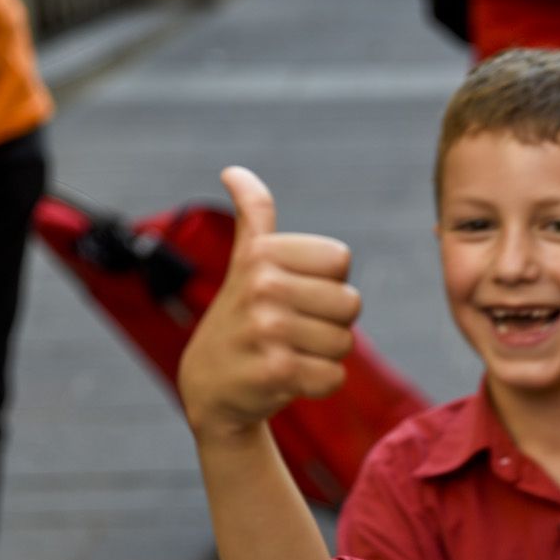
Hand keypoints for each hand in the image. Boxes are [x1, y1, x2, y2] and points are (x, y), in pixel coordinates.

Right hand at [177, 167, 361, 438]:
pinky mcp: (276, 372)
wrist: (209, 387)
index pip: (340, 260)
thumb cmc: (241, 320)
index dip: (326, 282)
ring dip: (323, 355)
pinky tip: (288, 379)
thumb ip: (253, 216)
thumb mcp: (245, 264)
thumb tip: (234, 171)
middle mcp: (262, 285)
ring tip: (287, 354)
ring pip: (345, 342)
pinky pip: (334, 376)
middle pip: (350, 303)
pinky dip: (319, 383)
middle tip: (292, 332)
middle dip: (330, 323)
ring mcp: (268, 329)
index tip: (293, 295)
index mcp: (262, 254)